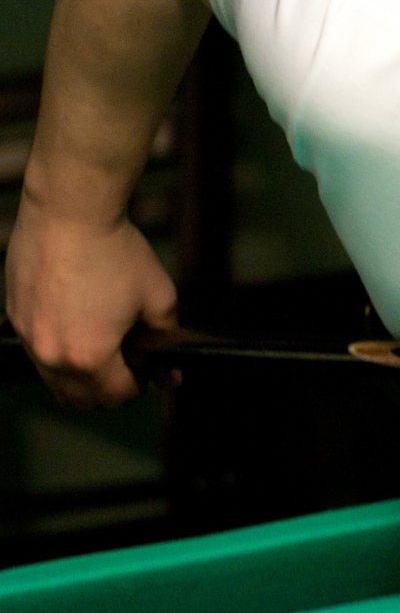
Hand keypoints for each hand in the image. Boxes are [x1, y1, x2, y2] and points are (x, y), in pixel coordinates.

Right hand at [5, 195, 176, 406]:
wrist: (70, 214)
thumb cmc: (115, 252)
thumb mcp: (158, 298)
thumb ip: (166, 340)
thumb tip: (172, 372)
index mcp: (90, 356)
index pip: (116, 396)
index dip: (138, 384)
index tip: (146, 368)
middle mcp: (51, 354)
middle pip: (79, 399)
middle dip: (107, 390)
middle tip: (126, 364)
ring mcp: (27, 336)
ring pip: (53, 380)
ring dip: (78, 376)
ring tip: (101, 345)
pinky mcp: (13, 316)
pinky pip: (35, 351)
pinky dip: (55, 350)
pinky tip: (75, 324)